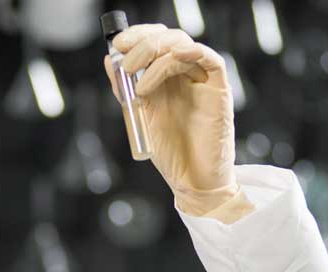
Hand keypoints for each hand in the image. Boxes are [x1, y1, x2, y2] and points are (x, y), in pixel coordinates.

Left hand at [104, 24, 238, 214]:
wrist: (191, 180)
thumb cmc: (169, 152)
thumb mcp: (138, 115)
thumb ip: (125, 88)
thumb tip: (109, 60)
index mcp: (166, 77)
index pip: (156, 40)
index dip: (137, 35)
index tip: (117, 43)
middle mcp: (185, 74)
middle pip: (169, 37)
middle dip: (143, 43)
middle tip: (125, 63)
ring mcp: (202, 80)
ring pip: (183, 45)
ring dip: (155, 55)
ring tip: (138, 86)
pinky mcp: (219, 89)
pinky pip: (209, 59)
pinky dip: (184, 57)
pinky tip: (162, 71)